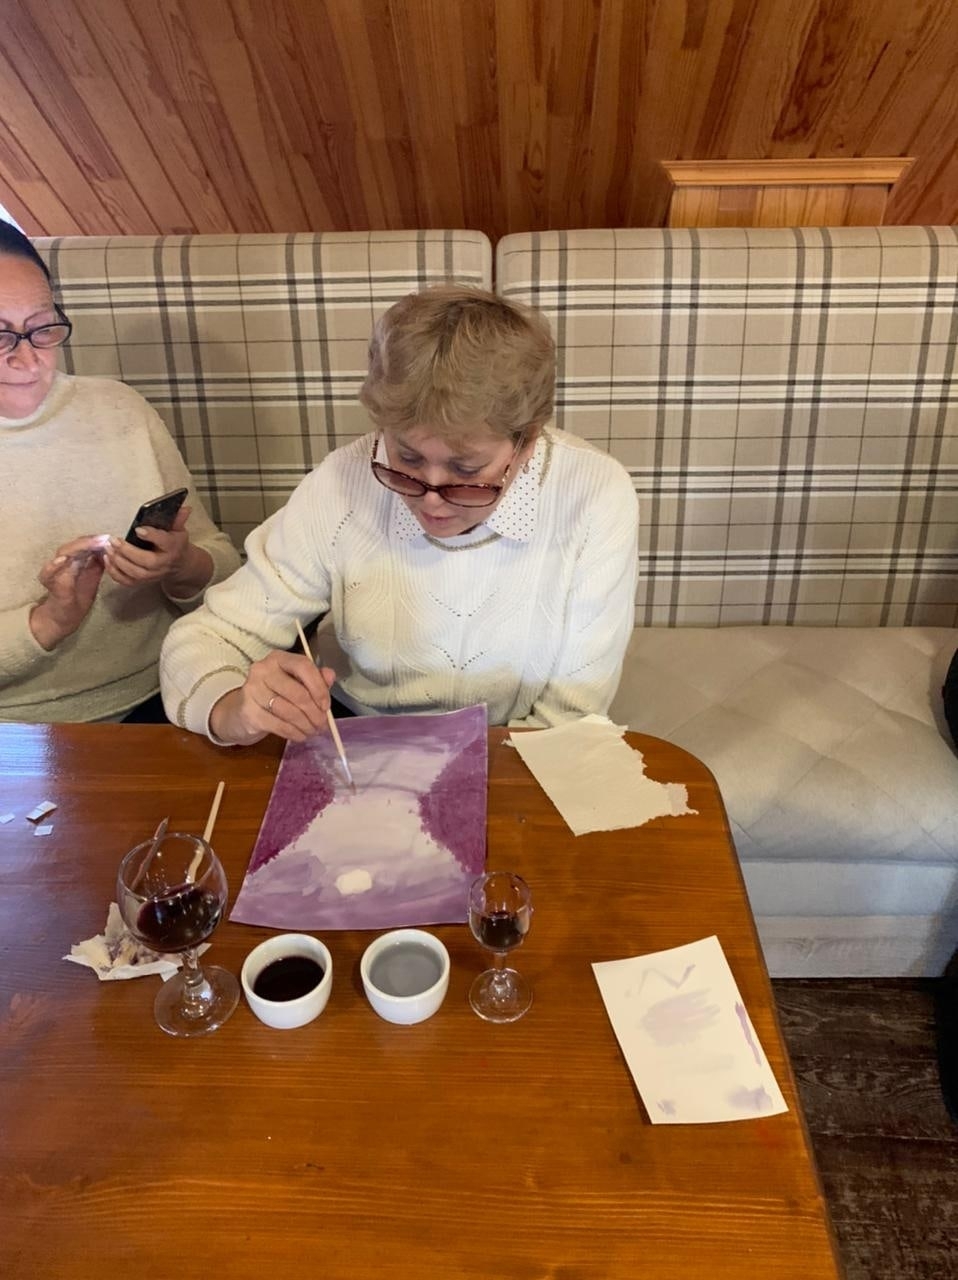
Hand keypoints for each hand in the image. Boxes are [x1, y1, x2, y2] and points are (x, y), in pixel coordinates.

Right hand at [30, 534, 108, 649]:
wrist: (66, 617)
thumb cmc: (78, 596)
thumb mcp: (93, 578)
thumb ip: (99, 564)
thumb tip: (110, 549)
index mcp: (76, 560)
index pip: (84, 544)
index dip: (96, 540)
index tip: (109, 538)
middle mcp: (64, 562)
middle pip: (75, 545)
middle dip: (89, 541)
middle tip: (103, 539)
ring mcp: (55, 571)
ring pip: (63, 553)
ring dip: (76, 548)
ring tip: (91, 544)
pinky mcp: (49, 583)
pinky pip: (47, 572)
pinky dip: (53, 566)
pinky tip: (62, 560)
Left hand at [104, 506, 212, 596]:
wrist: (179, 565)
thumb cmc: (175, 544)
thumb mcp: (179, 530)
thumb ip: (177, 519)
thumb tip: (184, 508)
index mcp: (173, 548)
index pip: (164, 542)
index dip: (151, 536)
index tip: (138, 529)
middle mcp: (164, 564)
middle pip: (147, 561)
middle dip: (128, 552)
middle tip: (114, 540)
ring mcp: (153, 575)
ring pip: (135, 573)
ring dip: (119, 562)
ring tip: (108, 549)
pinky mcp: (143, 582)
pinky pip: (128, 582)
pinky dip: (115, 573)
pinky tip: (108, 561)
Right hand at [209, 651, 337, 744]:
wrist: (239, 711)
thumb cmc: (272, 694)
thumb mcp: (294, 682)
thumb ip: (314, 678)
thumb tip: (330, 676)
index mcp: (278, 658)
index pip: (304, 666)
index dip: (319, 688)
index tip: (326, 706)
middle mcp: (263, 670)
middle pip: (298, 693)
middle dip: (315, 713)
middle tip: (322, 724)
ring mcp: (253, 690)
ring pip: (289, 712)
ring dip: (306, 725)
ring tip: (313, 731)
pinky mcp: (249, 712)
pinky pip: (279, 725)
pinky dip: (294, 733)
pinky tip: (300, 735)